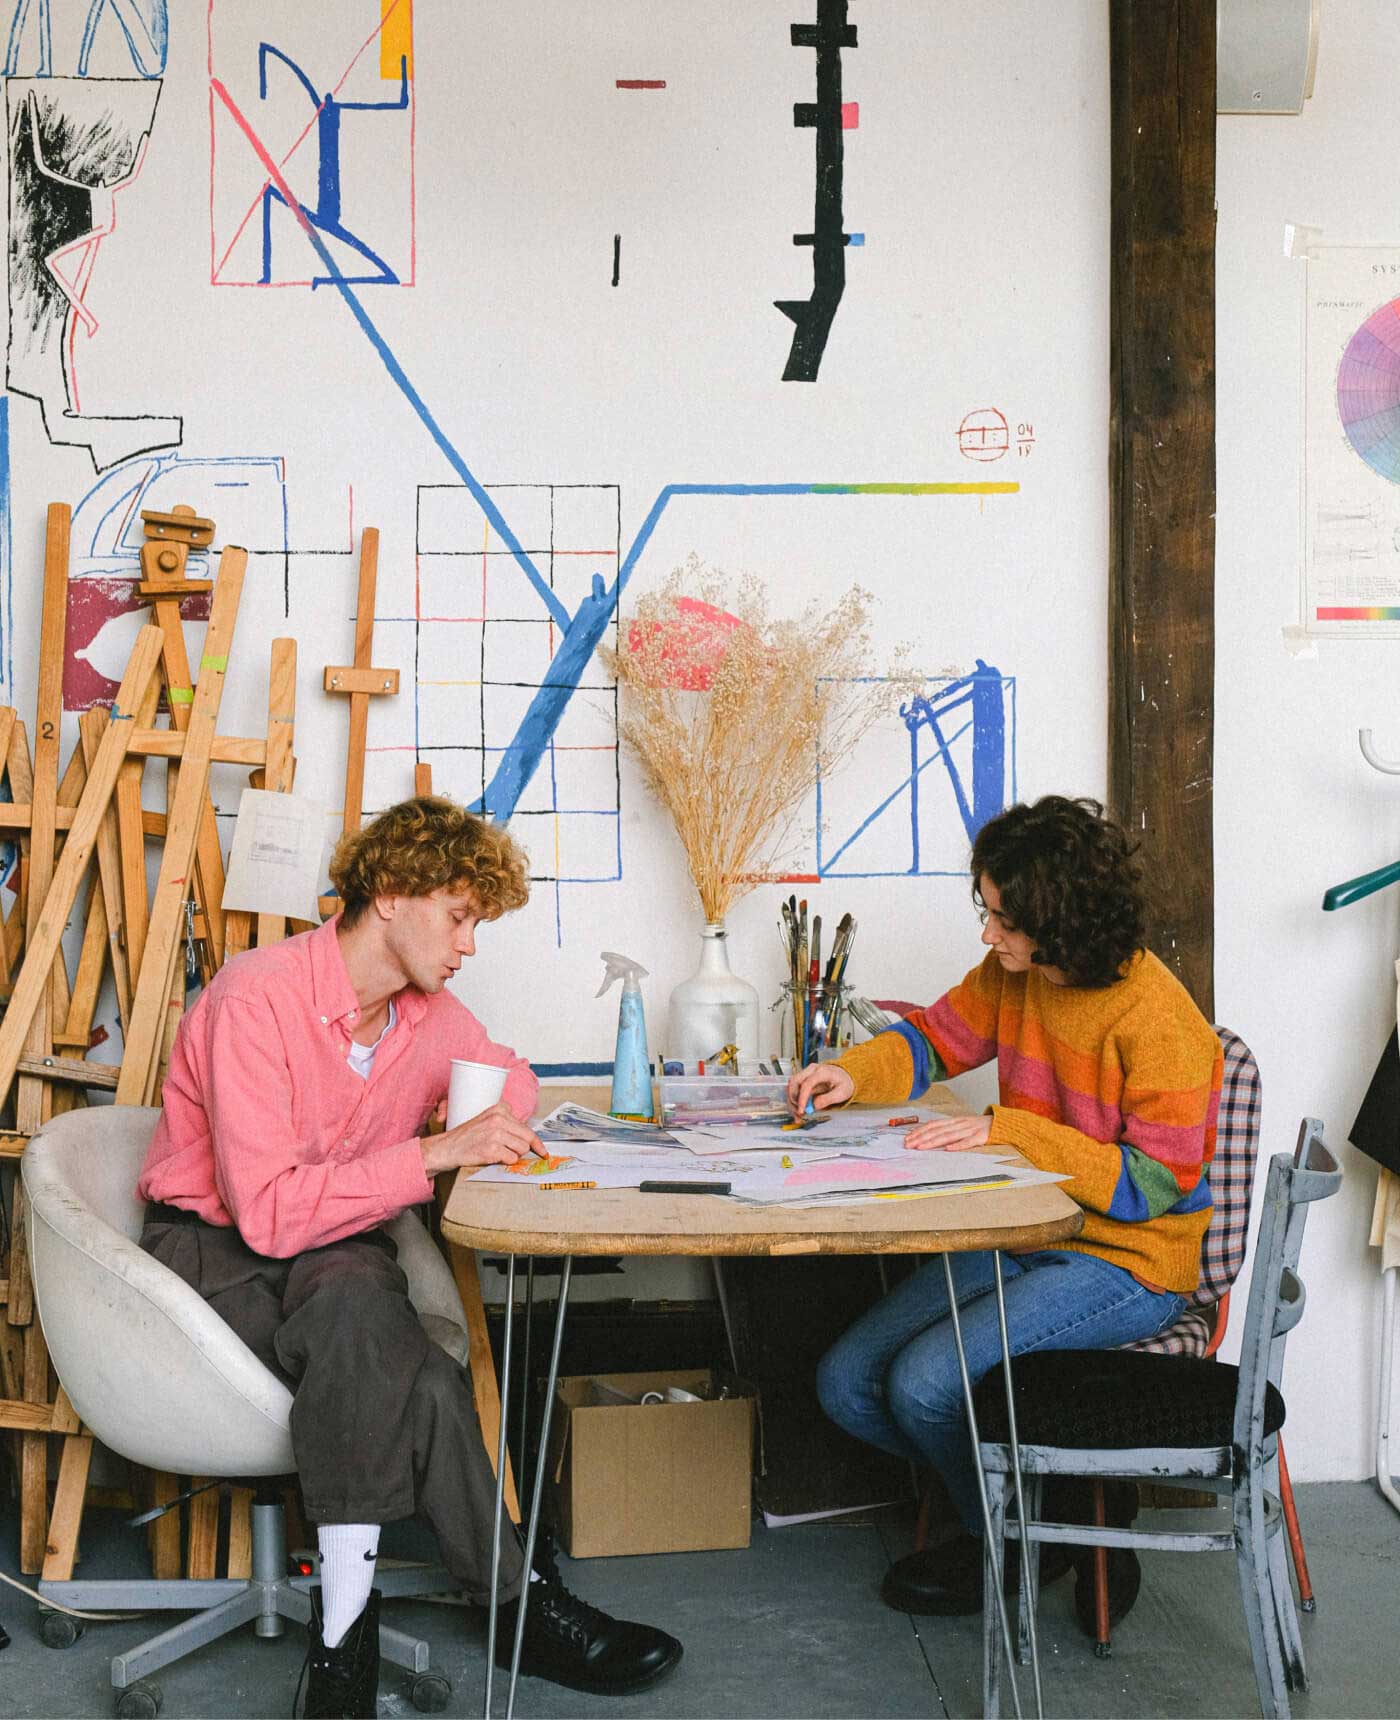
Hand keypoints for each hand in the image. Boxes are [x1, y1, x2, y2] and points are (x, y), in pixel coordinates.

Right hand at [421, 1103, 542, 1175]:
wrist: (447, 1148)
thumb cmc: (468, 1137)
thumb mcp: (487, 1121)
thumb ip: (507, 1125)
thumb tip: (530, 1140)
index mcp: (500, 1109)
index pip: (526, 1126)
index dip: (535, 1140)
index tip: (542, 1150)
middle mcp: (498, 1119)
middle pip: (528, 1137)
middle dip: (531, 1149)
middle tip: (539, 1156)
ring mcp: (495, 1134)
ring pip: (522, 1149)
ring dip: (515, 1156)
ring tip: (501, 1154)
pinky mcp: (492, 1149)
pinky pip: (512, 1159)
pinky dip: (507, 1162)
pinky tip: (495, 1159)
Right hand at [787, 1062, 854, 1115]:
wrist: (846, 1076)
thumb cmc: (845, 1082)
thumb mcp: (842, 1093)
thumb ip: (827, 1099)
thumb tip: (814, 1106)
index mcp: (823, 1071)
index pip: (807, 1084)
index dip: (802, 1098)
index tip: (801, 1110)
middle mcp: (812, 1070)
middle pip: (794, 1082)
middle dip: (794, 1099)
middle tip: (799, 1112)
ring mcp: (806, 1073)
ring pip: (791, 1085)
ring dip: (792, 1101)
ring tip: (798, 1114)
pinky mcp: (804, 1079)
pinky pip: (794, 1089)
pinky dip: (794, 1100)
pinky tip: (798, 1110)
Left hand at [904, 1113, 991, 1151]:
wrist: (1001, 1124)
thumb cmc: (979, 1127)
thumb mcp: (962, 1124)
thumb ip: (948, 1129)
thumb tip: (929, 1135)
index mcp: (954, 1121)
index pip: (933, 1125)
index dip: (920, 1131)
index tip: (908, 1138)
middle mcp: (960, 1124)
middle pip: (937, 1130)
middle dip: (921, 1137)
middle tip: (908, 1145)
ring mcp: (970, 1130)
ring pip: (949, 1136)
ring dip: (933, 1141)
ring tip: (921, 1147)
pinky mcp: (981, 1137)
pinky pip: (968, 1142)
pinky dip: (958, 1145)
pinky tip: (948, 1149)